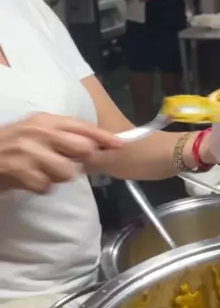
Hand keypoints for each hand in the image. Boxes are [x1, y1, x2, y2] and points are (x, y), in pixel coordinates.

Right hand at [0, 113, 121, 193]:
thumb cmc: (10, 145)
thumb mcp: (34, 131)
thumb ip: (61, 136)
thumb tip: (92, 147)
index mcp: (45, 120)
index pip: (83, 127)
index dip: (104, 137)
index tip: (121, 145)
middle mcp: (40, 132)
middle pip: (82, 149)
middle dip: (81, 161)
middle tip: (67, 164)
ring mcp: (30, 152)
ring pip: (67, 172)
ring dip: (57, 177)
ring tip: (41, 172)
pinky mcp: (21, 172)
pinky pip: (46, 186)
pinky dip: (40, 187)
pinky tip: (29, 180)